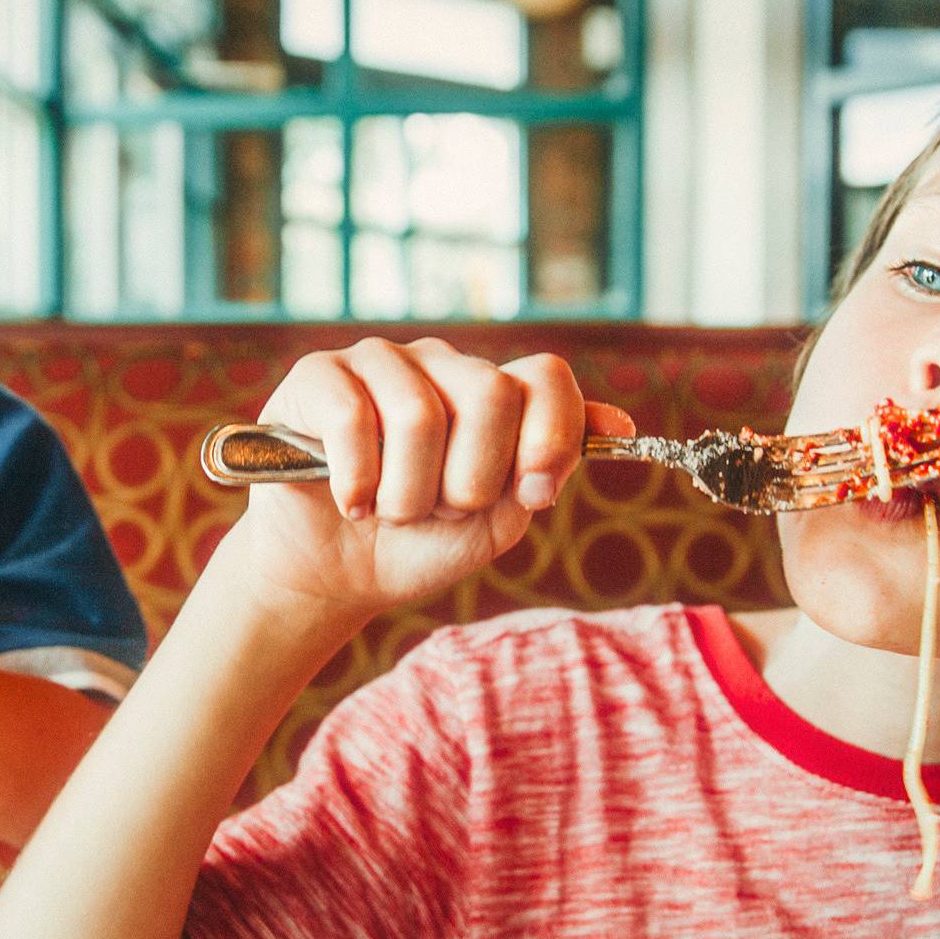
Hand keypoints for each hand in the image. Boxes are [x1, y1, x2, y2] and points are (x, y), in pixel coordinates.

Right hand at [217, 337, 594, 622]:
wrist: (335, 576)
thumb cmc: (420, 543)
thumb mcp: (497, 518)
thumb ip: (547, 469)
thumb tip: (620, 426)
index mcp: (492, 393)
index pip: (546, 378)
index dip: (550, 436)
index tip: (531, 494)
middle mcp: (440, 365)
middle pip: (490, 395)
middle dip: (468, 481)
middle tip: (440, 511)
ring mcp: (379, 362)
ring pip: (419, 415)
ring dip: (407, 494)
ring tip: (389, 511)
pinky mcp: (319, 376)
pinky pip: (352, 417)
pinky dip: (356, 481)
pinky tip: (350, 502)